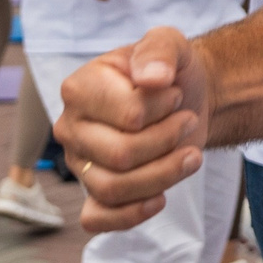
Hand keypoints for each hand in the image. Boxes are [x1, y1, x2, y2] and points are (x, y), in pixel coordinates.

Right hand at [57, 28, 207, 230]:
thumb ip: (159, 50)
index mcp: (79, 88)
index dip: (163, 108)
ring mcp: (80, 162)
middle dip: (168, 140)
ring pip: (114, 189)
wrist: (184, 99)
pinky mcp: (94, 191)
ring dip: (164, 175)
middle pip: (121, 155)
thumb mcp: (170, 43)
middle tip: (188, 120)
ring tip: (191, 154)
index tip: (176, 93)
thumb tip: (151, 78)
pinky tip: (160, 198)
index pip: (129, 115)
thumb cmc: (169, 72)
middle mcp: (71, 127)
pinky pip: (97, 218)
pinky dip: (130, 215)